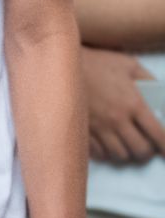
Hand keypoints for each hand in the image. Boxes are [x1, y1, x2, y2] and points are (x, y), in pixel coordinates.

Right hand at [80, 46, 164, 162]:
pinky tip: (109, 145)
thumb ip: (150, 81)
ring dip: (128, 153)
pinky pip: (99, 152)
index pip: (158, 134)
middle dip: (148, 152)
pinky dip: (107, 153)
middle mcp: (117, 120)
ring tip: (128, 146)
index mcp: (133, 104)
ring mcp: (98, 127)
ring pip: (120, 155)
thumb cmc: (98, 62)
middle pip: (140, 150)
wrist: (63, 63)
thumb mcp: (129, 64)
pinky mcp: (82, 129)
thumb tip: (163, 97)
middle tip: (147, 146)